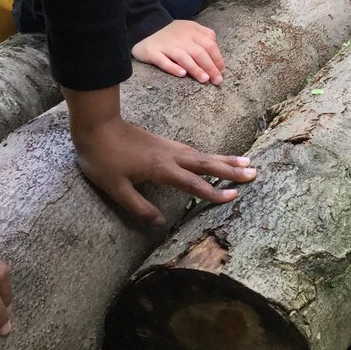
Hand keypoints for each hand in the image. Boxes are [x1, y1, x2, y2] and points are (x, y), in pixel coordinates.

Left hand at [65, 86, 256, 225]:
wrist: (96, 125)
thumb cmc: (103, 159)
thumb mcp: (115, 189)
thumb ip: (138, 207)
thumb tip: (159, 224)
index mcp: (161, 169)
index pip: (194, 183)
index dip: (214, 192)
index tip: (234, 197)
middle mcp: (171, 156)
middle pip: (206, 163)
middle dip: (231, 169)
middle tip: (254, 172)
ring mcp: (169, 147)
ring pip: (202, 154)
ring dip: (223, 159)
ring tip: (244, 161)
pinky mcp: (164, 143)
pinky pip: (193, 150)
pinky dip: (208, 155)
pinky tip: (211, 158)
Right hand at [133, 19, 224, 84]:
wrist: (145, 26)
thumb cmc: (173, 33)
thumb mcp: (190, 29)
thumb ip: (205, 36)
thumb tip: (217, 55)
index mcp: (192, 31)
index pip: (209, 44)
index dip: (217, 58)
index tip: (221, 71)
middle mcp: (180, 37)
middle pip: (198, 52)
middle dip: (210, 67)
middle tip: (217, 80)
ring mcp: (166, 45)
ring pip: (183, 57)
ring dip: (195, 69)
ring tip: (204, 80)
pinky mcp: (152, 52)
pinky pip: (163, 61)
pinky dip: (173, 67)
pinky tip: (182, 74)